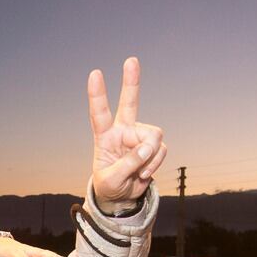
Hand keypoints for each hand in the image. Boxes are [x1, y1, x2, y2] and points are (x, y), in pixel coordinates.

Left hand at [88, 58, 165, 203]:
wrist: (121, 196)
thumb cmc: (109, 185)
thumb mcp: (112, 180)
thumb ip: (128, 164)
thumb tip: (147, 148)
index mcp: (104, 137)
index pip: (99, 113)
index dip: (98, 95)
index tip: (95, 73)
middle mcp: (122, 131)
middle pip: (130, 103)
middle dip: (131, 82)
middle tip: (131, 60)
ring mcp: (139, 137)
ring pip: (154, 138)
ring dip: (150, 157)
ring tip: (139, 172)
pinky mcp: (153, 145)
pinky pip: (161, 150)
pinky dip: (155, 164)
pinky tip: (144, 173)